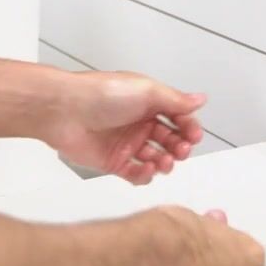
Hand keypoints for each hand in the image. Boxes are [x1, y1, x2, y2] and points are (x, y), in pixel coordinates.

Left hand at [43, 71, 205, 184]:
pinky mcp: (114, 162)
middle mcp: (139, 122)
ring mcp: (127, 143)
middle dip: (180, 146)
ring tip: (166, 161)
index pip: (178, 116)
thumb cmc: (102, 94)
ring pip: (157, 158)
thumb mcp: (146, 91)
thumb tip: (199, 99)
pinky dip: (146, 175)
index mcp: (148, 102)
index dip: (189, 126)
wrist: (65, 111)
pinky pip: (137, 173)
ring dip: (166, 162)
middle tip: (182, 150)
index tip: (194, 135)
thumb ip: (175, 100)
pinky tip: (148, 169)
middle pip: (170, 139)